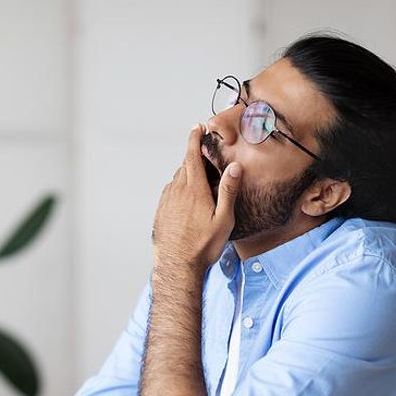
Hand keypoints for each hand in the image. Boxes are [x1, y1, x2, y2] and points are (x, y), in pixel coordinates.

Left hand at [152, 124, 241, 273]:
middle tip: (208, 161)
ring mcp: (165, 202)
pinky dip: (179, 190)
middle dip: (195, 159)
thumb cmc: (202, 246)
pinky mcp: (160, 213)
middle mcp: (176, 192)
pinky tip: (189, 203)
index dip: (194, 139)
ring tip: (201, 185)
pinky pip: (170, 194)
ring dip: (188, 177)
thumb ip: (228, 191)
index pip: (192, 155)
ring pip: (177, 180)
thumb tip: (235, 166)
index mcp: (193, 189)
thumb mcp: (223, 219)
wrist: (176, 267)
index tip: (197, 127)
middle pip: (185, 166)